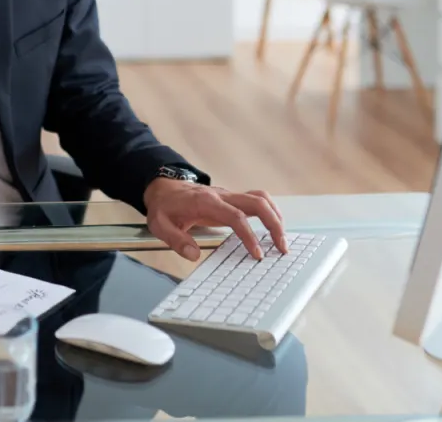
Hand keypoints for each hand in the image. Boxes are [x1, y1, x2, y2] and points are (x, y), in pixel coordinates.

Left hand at [144, 180, 286, 261]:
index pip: (235, 216)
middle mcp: (221, 195)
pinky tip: (274, 228)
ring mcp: (229, 195)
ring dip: (276, 217)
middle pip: (257, 203)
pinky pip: (257, 200)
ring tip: (282, 240)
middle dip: (274, 224)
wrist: (164, 187)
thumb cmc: (164, 206)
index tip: (257, 253)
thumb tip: (193, 255)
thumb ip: (175, 240)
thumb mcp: (159, 224)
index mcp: (205, 201)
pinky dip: (270, 212)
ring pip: (261, 198)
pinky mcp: (232, 198)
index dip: (249, 235)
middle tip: (282, 247)